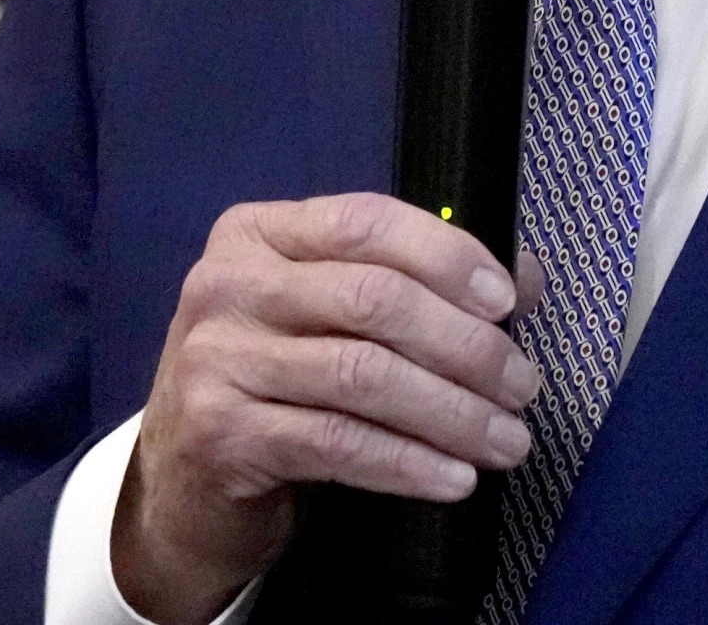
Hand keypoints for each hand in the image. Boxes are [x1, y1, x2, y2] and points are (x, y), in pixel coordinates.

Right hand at [109, 194, 544, 624]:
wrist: (182, 486)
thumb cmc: (274, 385)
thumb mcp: (330, 320)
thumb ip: (415, 284)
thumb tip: (525, 278)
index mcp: (257, 234)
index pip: (365, 222)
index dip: (446, 255)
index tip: (507, 301)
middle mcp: (227, 285)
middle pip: (373, 299)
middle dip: (465, 344)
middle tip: (522, 386)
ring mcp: (217, 359)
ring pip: (363, 376)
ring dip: (452, 412)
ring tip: (507, 440)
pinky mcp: (221, 434)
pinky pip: (339, 444)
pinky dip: (409, 463)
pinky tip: (455, 478)